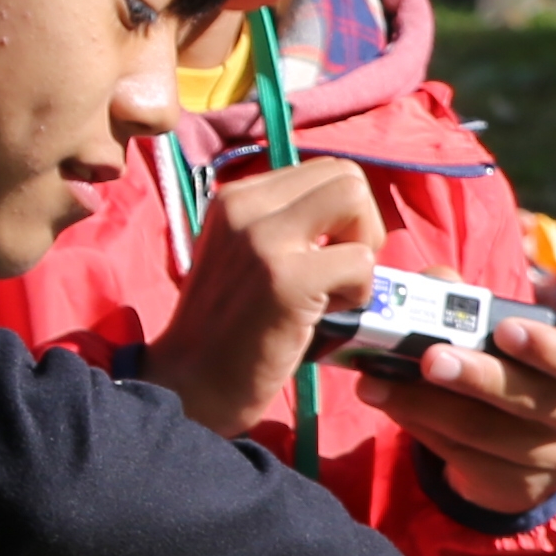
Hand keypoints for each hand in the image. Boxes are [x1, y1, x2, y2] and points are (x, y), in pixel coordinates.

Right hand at [143, 155, 384, 434]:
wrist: (191, 384)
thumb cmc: (231, 328)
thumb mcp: (247, 255)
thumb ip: (287, 225)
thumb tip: (352, 213)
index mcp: (237, 197)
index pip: (325, 171)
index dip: (344, 215)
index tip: (325, 256)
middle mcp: (246, 206)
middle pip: (346, 176)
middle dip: (362, 225)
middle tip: (341, 272)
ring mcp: (264, 239)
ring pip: (355, 200)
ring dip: (363, 252)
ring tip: (333, 292)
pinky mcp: (285, 278)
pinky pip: (361, 260)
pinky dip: (359, 293)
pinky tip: (326, 317)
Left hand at [370, 309, 555, 512]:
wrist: (527, 445)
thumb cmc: (514, 369)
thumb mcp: (506, 333)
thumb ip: (470, 303)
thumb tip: (434, 282)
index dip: (545, 347)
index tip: (505, 330)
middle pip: (525, 400)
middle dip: (473, 376)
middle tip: (428, 359)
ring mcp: (555, 459)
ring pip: (484, 433)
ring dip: (424, 406)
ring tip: (377, 383)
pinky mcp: (519, 488)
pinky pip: (464, 459)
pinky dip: (422, 430)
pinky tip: (392, 407)